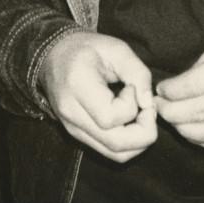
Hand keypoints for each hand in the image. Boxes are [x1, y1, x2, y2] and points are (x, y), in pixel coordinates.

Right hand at [39, 31, 157, 162]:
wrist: (54, 56)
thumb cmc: (86, 48)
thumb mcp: (115, 48)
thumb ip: (137, 72)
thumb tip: (148, 104)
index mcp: (77, 86)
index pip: (110, 117)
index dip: (131, 106)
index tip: (132, 87)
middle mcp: (72, 114)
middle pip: (115, 144)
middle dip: (144, 133)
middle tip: (149, 110)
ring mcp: (74, 129)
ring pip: (115, 154)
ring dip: (139, 142)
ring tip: (142, 116)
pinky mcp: (79, 136)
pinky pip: (109, 151)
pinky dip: (128, 143)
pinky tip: (131, 122)